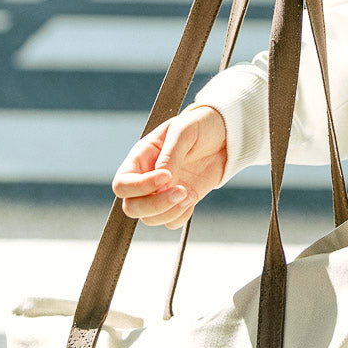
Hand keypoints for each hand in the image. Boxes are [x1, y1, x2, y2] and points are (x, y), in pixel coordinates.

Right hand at [111, 106, 227, 228]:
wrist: (225, 134)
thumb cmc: (200, 126)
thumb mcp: (184, 130)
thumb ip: (170, 154)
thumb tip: (161, 178)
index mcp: (140, 158)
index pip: (122, 184)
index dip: (140, 187)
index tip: (166, 176)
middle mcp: (146, 178)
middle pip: (131, 207)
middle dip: (155, 205)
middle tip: (181, 190)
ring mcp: (162, 192)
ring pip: (149, 218)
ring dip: (170, 211)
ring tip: (189, 194)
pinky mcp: (179, 201)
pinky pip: (171, 222)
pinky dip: (181, 216)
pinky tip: (193, 198)